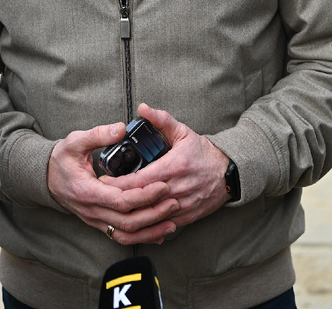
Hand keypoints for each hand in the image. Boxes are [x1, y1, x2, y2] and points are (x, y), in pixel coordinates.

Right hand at [47, 121, 179, 244]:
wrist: (46, 178)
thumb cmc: (61, 159)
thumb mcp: (75, 141)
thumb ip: (98, 134)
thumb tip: (121, 128)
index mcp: (87, 191)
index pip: (121, 200)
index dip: (144, 196)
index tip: (163, 186)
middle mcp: (92, 210)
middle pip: (128, 221)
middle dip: (154, 213)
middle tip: (173, 201)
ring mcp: (95, 220)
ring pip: (127, 233)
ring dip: (151, 229)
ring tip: (172, 220)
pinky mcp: (99, 223)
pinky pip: (122, 236)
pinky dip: (142, 236)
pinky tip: (159, 232)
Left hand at [104, 103, 231, 231]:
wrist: (229, 172)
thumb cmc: (203, 152)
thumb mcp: (183, 132)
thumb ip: (161, 120)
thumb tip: (142, 108)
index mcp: (174, 166)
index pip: (140, 180)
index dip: (119, 183)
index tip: (103, 181)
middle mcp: (178, 187)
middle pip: (143, 199)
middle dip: (121, 198)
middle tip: (102, 195)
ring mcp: (184, 204)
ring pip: (152, 215)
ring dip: (133, 213)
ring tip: (114, 208)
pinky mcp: (188, 216)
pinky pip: (164, 223)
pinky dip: (149, 222)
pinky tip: (135, 219)